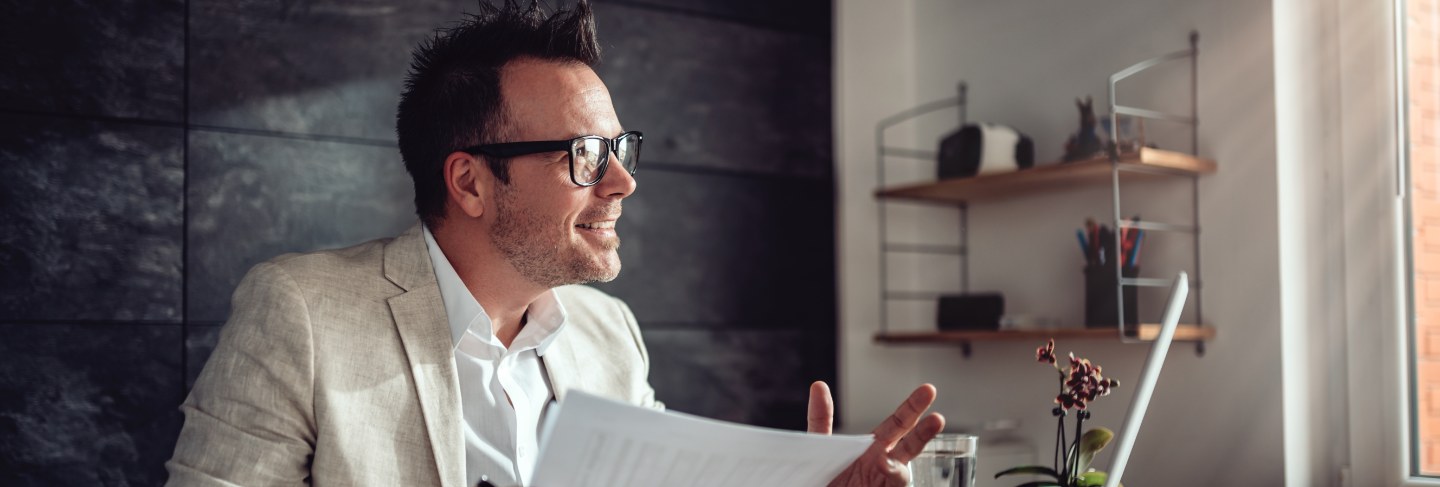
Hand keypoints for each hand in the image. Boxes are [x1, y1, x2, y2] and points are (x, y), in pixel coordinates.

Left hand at [807, 381, 945, 486]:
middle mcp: (883, 464)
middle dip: (924, 430)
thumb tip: (819, 386)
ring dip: (906, 468)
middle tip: (937, 417)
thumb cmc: (824, 479)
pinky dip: (892, 475)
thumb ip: (821, 418)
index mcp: (872, 447)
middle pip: (910, 444)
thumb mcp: (820, 446)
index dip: (912, 408)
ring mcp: (885, 482)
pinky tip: (884, 465)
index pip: (898, 424)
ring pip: (903, 471)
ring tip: (905, 451)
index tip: (928, 390)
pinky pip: (893, 485)